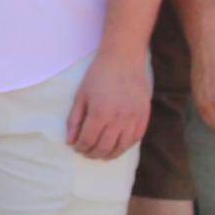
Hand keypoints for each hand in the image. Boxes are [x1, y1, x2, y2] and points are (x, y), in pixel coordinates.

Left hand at [65, 42, 151, 160]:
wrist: (124, 60)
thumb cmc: (99, 76)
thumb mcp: (81, 96)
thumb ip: (74, 120)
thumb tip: (70, 142)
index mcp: (100, 113)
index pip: (88, 140)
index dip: (80, 147)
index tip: (77, 147)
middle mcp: (118, 119)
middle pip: (104, 148)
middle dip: (92, 154)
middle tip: (86, 152)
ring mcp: (133, 119)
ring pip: (120, 148)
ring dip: (108, 155)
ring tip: (100, 154)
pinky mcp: (144, 117)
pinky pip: (135, 140)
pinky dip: (124, 147)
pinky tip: (116, 146)